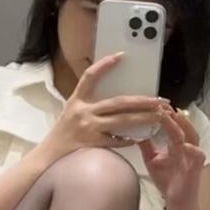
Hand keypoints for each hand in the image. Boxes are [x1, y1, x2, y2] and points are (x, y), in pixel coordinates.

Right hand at [40, 53, 168, 161]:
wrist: (50, 153)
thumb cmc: (63, 130)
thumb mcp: (71, 109)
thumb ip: (89, 102)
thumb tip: (116, 98)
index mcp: (77, 100)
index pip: (90, 77)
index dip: (104, 65)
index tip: (121, 55)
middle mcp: (83, 112)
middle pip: (118, 103)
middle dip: (142, 101)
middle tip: (160, 100)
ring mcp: (89, 128)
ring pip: (122, 121)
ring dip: (142, 118)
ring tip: (158, 117)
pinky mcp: (93, 144)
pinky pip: (116, 140)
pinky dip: (128, 139)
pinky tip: (140, 137)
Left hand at [139, 107, 205, 209]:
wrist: (177, 201)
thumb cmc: (168, 179)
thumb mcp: (152, 159)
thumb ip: (146, 144)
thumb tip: (134, 130)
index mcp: (178, 143)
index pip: (173, 124)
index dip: (164, 115)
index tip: (152, 105)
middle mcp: (187, 146)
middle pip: (183, 126)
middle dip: (173, 116)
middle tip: (161, 107)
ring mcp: (193, 156)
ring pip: (192, 137)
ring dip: (183, 126)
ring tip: (174, 117)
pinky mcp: (197, 167)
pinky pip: (198, 155)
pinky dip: (192, 150)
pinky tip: (184, 145)